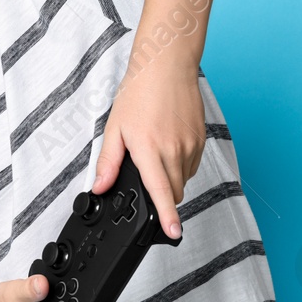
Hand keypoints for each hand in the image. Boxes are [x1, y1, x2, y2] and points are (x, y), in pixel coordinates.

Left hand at [93, 53, 206, 239]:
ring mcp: (191, 146)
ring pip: (182, 179)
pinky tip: (167, 144)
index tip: (173, 233)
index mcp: (150, 150)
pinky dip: (179, 164)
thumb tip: (100, 186)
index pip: (160, 192)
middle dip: (160, 195)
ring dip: (169, 178)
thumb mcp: (114, 128)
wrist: (166, 68)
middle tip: (144, 175)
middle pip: (172, 192)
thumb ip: (108, 161)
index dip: (168, 217)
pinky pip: (191, 165)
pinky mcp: (201, 140)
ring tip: (154, 151)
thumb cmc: (139, 93)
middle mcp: (174, 151)